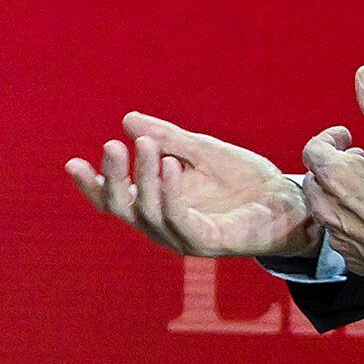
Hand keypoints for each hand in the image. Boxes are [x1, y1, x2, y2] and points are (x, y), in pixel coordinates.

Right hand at [67, 115, 319, 259]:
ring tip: (145, 144)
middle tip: (111, 145)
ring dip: (143, 178)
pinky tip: (170, 166)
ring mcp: (184, 238)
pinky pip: (180, 220)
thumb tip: (129, 120)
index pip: (115, 200)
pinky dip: (171, 193)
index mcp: (156, 206)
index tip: (72, 163)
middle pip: (123, 209)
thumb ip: (167, 138)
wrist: (290, 201)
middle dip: (113, 178)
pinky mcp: (209, 243)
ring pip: (149, 213)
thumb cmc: (245, 180)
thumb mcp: (202, 150)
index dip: (92, 185)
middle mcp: (163, 226)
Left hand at [302, 65, 363, 287]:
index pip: (313, 148)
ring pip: (325, 206)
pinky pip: (338, 233)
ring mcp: (337, 235)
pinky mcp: (348, 256)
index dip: (330, 140)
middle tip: (362, 164)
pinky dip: (350, 220)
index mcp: (337, 176)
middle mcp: (328, 207)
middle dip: (335, 166)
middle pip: (316, 177)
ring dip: (340, 193)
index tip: (349, 139)